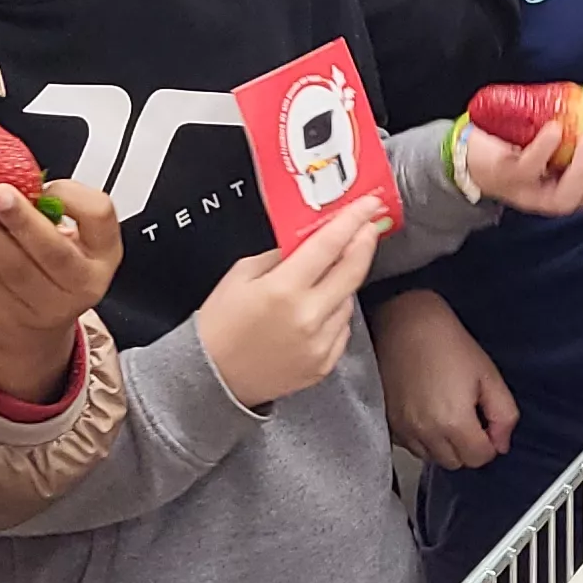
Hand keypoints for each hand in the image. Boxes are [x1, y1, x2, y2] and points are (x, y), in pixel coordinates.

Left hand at [0, 177, 120, 402]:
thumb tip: (13, 169)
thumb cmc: (60, 259)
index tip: (45, 186)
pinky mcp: (17, 310)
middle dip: (21, 219)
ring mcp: (49, 301)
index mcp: (104, 251)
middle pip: (53, 250)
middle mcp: (82, 279)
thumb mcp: (75, 229)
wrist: (44, 312)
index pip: (99, 215)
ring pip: (15, 267)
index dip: (71, 196)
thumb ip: (54, 203)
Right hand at [192, 198, 389, 405]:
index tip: (368, 204)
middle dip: (365, 243)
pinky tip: (315, 311)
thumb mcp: (241, 275)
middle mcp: (307, 317)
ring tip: (320, 280)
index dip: (353, 220)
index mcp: (283, 290)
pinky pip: (342, 328)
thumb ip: (279, 255)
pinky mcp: (324, 364)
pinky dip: (335, 314)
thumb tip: (309, 240)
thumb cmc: (220, 325)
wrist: (213, 378)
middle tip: (369, 226)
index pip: (329, 245)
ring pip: (349, 300)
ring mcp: (318, 344)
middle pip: (353, 271)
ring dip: (343, 283)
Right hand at [374, 290, 514, 472]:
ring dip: (445, 445)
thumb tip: (502, 444)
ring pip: (432, 458)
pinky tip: (427, 412)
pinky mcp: (389, 422)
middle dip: (467, 447)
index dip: (490, 442)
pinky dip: (423, 438)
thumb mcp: (489, 375)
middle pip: (456, 463)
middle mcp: (426, 433)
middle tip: (469, 416)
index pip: (479, 458)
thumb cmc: (447, 343)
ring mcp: (403, 430)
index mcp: (454, 423)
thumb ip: (503, 415)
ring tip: (447, 413)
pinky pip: (411, 446)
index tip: (486, 423)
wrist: (404, 323)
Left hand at [458, 114, 582, 216]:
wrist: (476, 151)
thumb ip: (581, 132)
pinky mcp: (511, 181)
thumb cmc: (522, 144)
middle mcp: (560, 198)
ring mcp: (534, 195)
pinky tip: (554, 129)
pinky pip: (531, 170)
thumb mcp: (558, 141)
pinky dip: (545, 149)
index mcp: (578, 189)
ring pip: (569, 194)